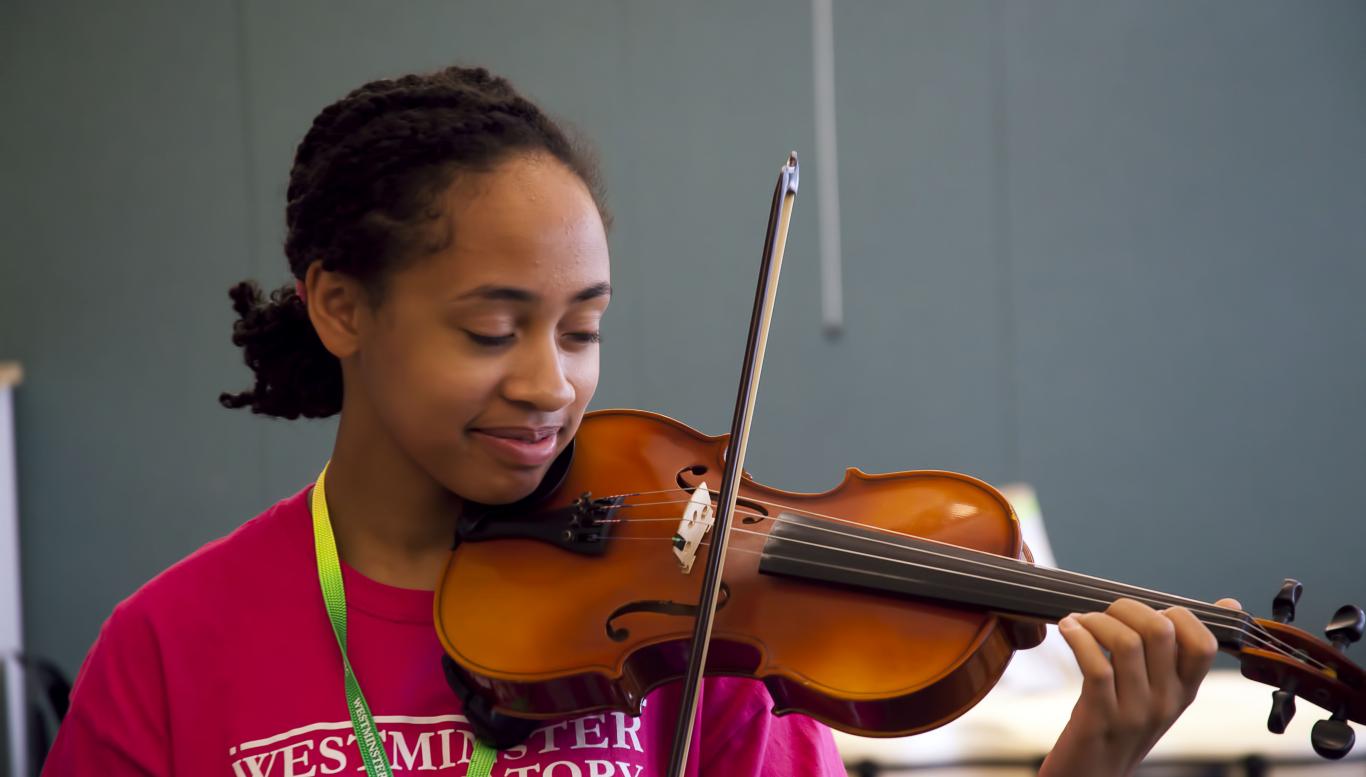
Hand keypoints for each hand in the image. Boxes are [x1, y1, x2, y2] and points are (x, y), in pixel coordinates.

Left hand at [1038, 596, 1240, 776]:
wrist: (1091, 775)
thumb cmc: (1122, 722)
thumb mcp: (1161, 690)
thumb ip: (1182, 651)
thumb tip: (1230, 602)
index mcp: (1185, 691)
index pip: (1203, 642)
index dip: (1177, 614)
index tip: (1148, 613)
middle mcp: (1167, 701)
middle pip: (1160, 631)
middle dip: (1127, 607)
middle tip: (1105, 614)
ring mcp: (1136, 712)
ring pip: (1126, 642)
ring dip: (1096, 620)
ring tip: (1080, 622)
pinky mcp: (1101, 718)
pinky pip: (1096, 665)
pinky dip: (1078, 636)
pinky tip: (1068, 629)